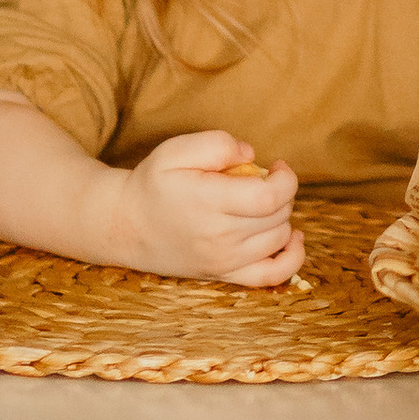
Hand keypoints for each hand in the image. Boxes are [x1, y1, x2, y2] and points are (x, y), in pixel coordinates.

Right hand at [120, 130, 302, 285]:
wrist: (127, 226)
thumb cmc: (153, 184)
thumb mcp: (175, 150)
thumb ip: (215, 144)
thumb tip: (251, 155)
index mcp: (208, 202)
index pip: (269, 197)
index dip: (285, 179)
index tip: (276, 166)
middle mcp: (219, 237)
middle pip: (278, 215)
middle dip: (281, 192)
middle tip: (263, 179)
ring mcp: (223, 260)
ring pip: (278, 238)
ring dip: (282, 215)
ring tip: (263, 201)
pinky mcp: (224, 275)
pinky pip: (271, 276)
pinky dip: (291, 259)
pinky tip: (291, 238)